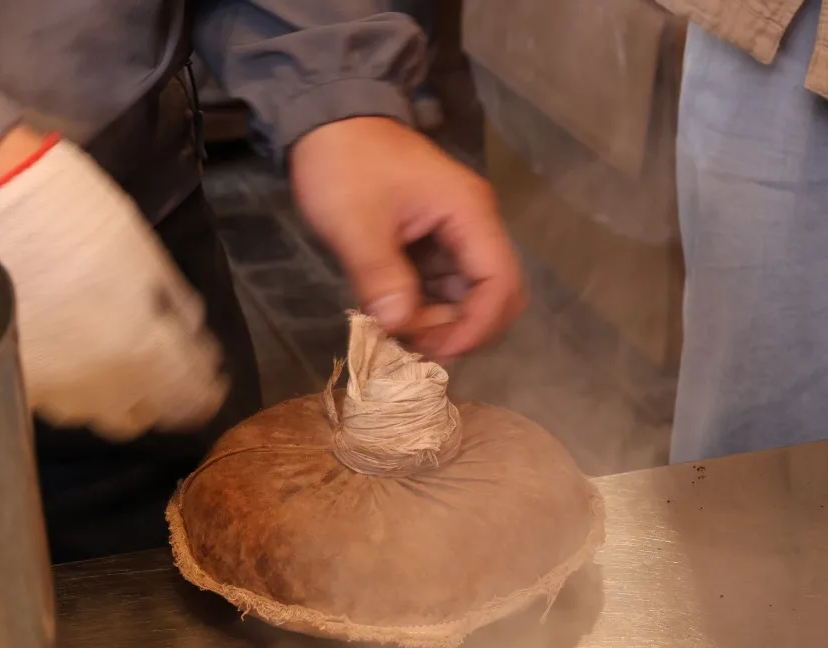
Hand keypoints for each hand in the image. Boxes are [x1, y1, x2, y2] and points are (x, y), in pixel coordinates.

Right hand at [0, 131, 227, 439]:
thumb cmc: (71, 215)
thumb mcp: (142, 250)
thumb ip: (174, 303)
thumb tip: (194, 334)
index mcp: (143, 352)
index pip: (190, 397)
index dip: (207, 392)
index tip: (215, 379)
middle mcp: (100, 385)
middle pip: (146, 416)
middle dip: (167, 399)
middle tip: (176, 372)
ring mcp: (53, 388)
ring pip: (101, 417)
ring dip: (124, 398)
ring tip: (128, 365)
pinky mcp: (16, 378)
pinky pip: (62, 402)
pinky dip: (81, 390)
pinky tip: (82, 361)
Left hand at [289, 116, 525, 358]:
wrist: (327, 117)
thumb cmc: (344, 162)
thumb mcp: (354, 221)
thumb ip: (379, 275)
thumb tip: (399, 326)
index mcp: (469, 213)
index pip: (500, 283)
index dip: (477, 326)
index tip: (436, 350)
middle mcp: (473, 224)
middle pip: (496, 294)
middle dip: (464, 328)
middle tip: (416, 345)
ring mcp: (455, 233)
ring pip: (469, 295)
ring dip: (442, 321)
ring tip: (398, 331)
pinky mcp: (434, 241)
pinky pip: (444, 286)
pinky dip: (426, 307)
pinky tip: (393, 314)